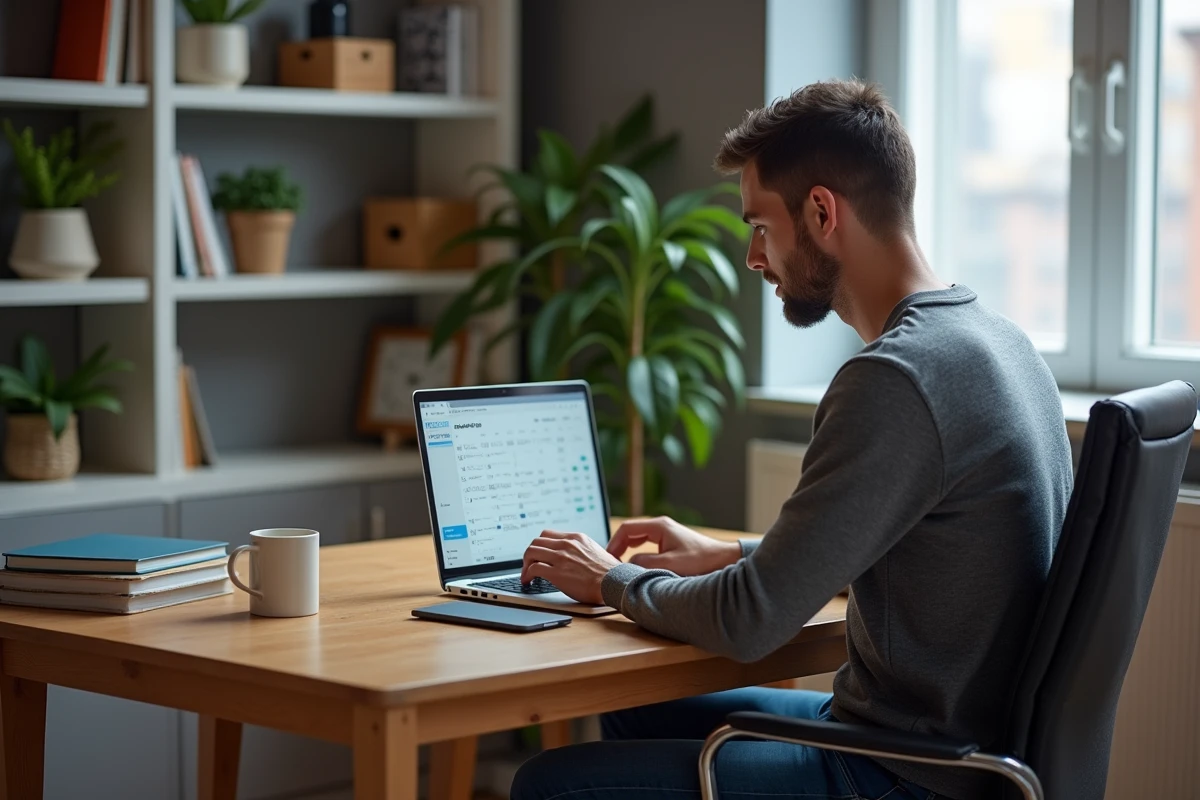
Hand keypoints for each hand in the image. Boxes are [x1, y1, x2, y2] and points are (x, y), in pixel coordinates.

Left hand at [521, 530, 619, 605]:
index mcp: (576, 538)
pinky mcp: (556, 573)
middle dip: (530, 553)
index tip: (539, 554)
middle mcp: (567, 544)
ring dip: (525, 563)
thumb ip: (581, 550)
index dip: (540, 545)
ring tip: (526, 573)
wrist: (614, 583)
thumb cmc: (609, 573)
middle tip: (529, 563)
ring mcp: (561, 557)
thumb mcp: (595, 551)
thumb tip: (575, 557)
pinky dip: (527, 574)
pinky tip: (528, 581)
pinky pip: (533, 568)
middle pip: (536, 541)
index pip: (548, 534)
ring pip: (531, 552)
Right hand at [607, 516, 741, 575]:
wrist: (723, 560)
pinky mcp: (671, 542)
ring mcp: (667, 533)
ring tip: (620, 564)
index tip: (607, 558)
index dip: (613, 543)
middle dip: (618, 546)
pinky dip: (638, 552)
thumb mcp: (668, 565)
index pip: (626, 529)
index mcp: (659, 526)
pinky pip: (647, 544)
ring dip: (627, 549)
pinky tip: (637, 565)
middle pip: (630, 532)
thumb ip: (644, 563)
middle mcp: (661, 526)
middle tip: (610, 562)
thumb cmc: (700, 561)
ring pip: (638, 538)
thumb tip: (627, 564)